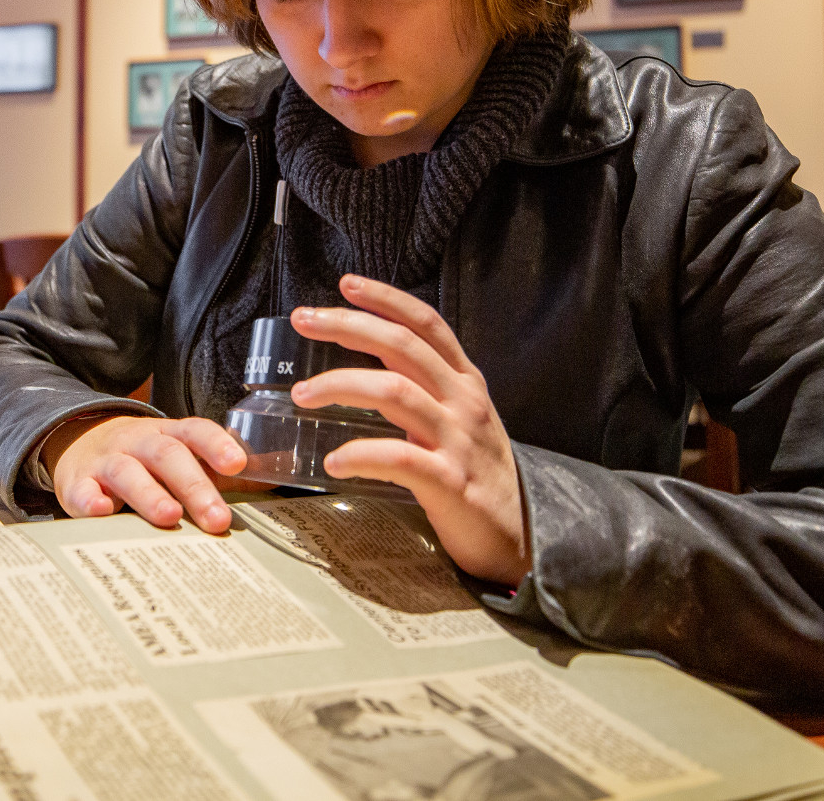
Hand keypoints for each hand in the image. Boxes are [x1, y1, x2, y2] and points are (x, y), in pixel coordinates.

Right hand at [48, 414, 247, 533]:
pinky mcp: (77, 482)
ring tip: (169, 517)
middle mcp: (138, 442)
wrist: (79, 445)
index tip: (237, 464)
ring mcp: (106, 461)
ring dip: (149, 494)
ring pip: (127, 472)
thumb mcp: (178, 456)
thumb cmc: (143, 460)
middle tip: (217, 519)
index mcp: (168, 435)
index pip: (195, 431)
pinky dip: (89, 501)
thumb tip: (274, 475)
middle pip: (166, 456)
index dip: (216, 445)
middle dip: (194, 486)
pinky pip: (82, 490)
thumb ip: (218, 470)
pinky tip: (101, 512)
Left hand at [288, 274, 529, 585]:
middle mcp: (464, 403)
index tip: (346, 284)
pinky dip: (361, 455)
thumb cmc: (478, 477)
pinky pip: (399, 459)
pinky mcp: (450, 484)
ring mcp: (458, 442)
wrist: (520, 538)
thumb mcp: (462, 420)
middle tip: (303, 319)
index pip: (426, 324)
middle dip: (348, 325)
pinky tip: (334, 462)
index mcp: (465, 383)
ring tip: (302, 395)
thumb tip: (368, 369)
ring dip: (341, 385)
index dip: (387, 299)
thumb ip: (427, 391)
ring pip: (395, 393)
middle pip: (402, 346)